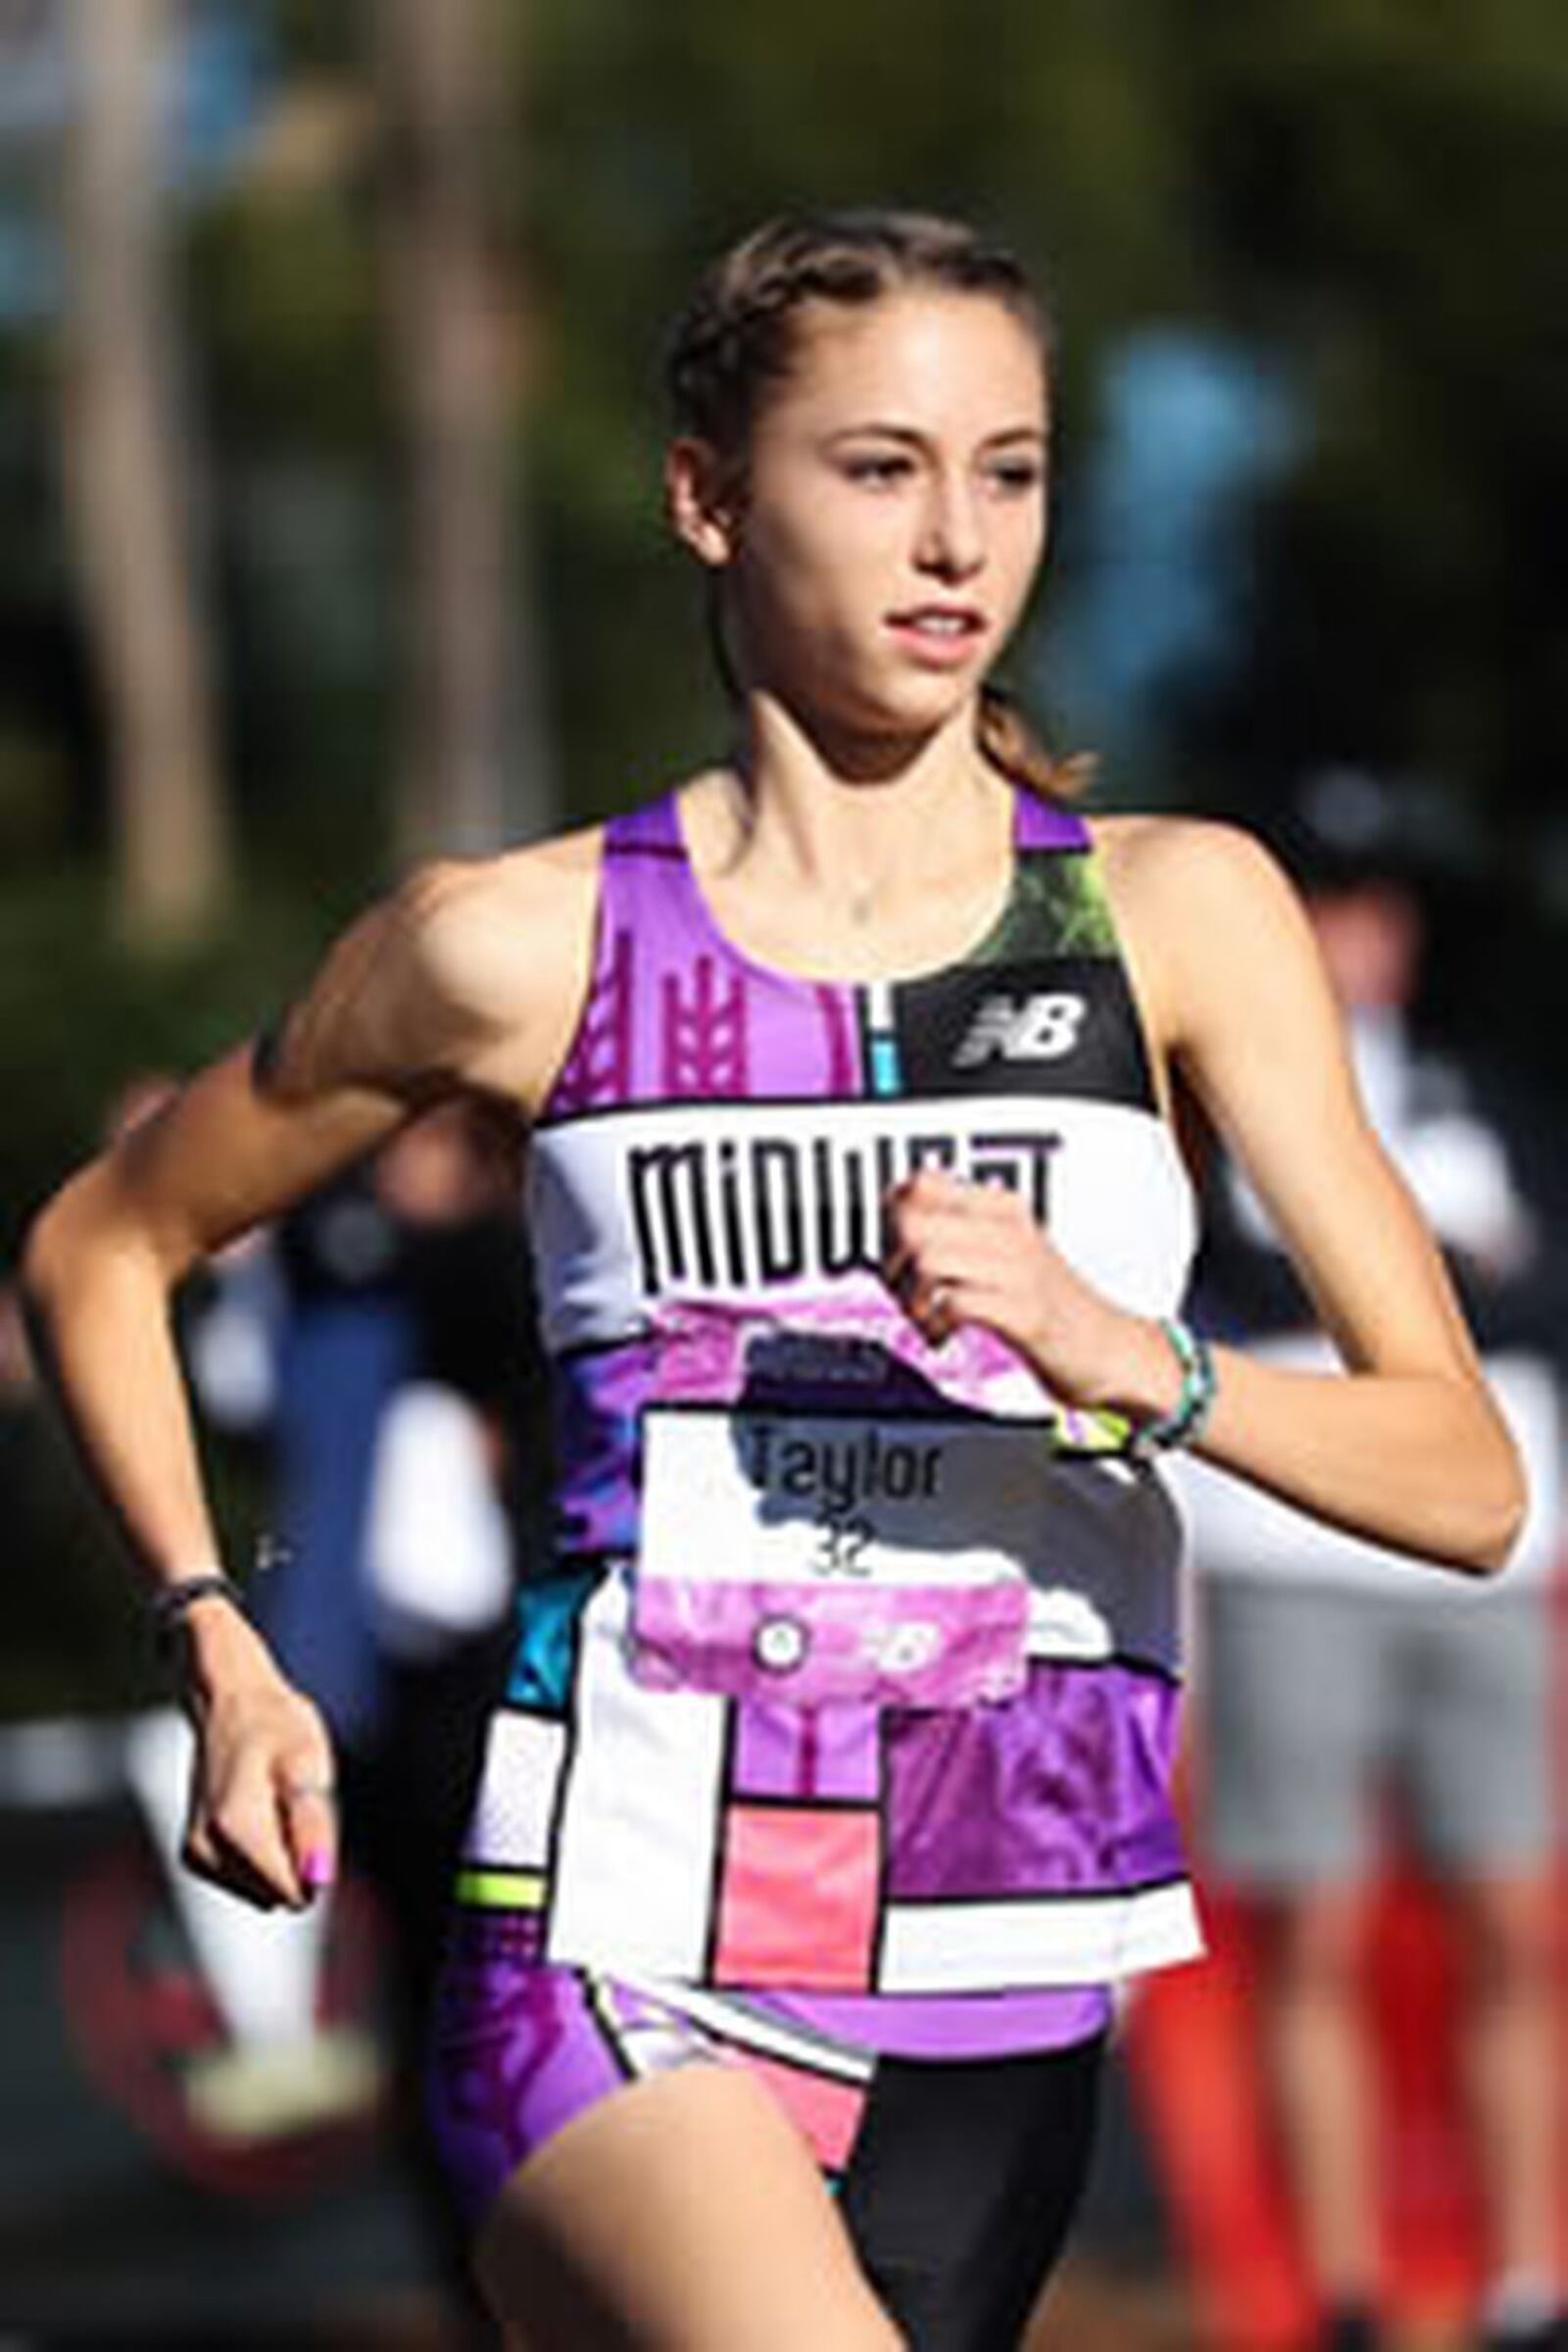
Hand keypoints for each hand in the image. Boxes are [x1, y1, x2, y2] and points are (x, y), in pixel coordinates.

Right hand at [175, 1610, 337, 1909]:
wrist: (232, 1700)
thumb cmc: (276, 1725)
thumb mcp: (307, 1764)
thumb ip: (312, 1827)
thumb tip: (318, 1881)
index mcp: (235, 1830)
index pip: (292, 1893)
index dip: (313, 1861)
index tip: (307, 1814)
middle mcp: (206, 1849)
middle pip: (277, 1893)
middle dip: (295, 1858)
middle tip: (292, 1803)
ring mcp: (196, 1853)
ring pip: (262, 1890)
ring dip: (278, 1855)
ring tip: (274, 1802)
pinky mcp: (193, 1855)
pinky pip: (245, 1880)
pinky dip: (259, 1854)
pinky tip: (258, 1810)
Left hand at [880, 1168, 1175, 1412]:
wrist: (1109, 1349)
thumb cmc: (1051, 1305)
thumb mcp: (1005, 1254)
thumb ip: (958, 1233)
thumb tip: (895, 1227)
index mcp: (1002, 1209)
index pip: (922, 1183)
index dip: (891, 1217)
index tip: (894, 1248)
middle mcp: (1009, 1230)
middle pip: (914, 1220)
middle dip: (893, 1262)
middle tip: (905, 1290)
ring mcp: (1019, 1270)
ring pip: (928, 1258)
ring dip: (911, 1298)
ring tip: (925, 1317)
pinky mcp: (1024, 1312)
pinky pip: (956, 1303)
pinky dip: (936, 1324)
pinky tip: (944, 1336)